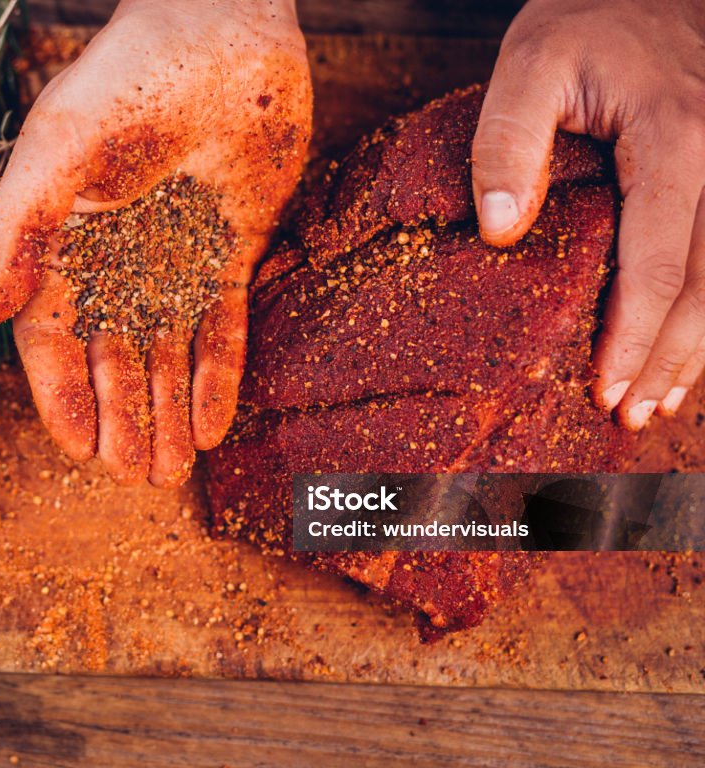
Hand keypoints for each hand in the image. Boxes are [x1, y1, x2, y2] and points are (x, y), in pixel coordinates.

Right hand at [0, 0, 310, 484]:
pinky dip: (219, 377)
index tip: (79, 452)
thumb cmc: (125, 81)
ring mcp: (175, 263)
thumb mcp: (55, 148)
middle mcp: (117, 266)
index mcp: (64, 248)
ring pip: (169, 357)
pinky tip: (215, 426)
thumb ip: (18, 225)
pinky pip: (223, 329)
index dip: (64, 398)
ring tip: (174, 473)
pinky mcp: (229, 255)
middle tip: (136, 481)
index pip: (55, 341)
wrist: (219, 38)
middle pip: (115, 362)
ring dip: (170, 415)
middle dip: (126, 422)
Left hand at [471, 0, 704, 429]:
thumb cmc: (586, 22)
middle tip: (632, 415)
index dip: (634, 335)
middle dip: (671, 358)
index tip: (606, 389)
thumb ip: (508, 142)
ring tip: (664, 403)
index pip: (659, 260)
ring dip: (700, 347)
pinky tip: (692, 344)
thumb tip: (501, 232)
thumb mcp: (529, 63)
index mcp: (677, 137)